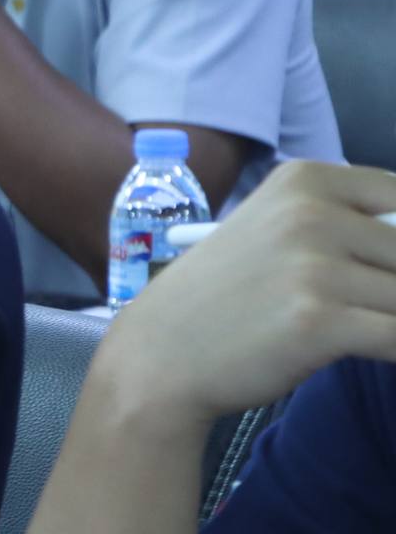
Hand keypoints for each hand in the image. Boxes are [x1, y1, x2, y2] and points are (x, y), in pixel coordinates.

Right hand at [94, 162, 395, 431]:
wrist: (162, 353)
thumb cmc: (224, 294)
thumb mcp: (275, 231)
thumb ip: (345, 225)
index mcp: (303, 180)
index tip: (373, 267)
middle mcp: (310, 213)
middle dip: (389, 285)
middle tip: (352, 304)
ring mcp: (314, 268)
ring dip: (387, 319)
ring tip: (349, 328)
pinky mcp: (319, 322)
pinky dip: (393, 349)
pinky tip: (369, 352)